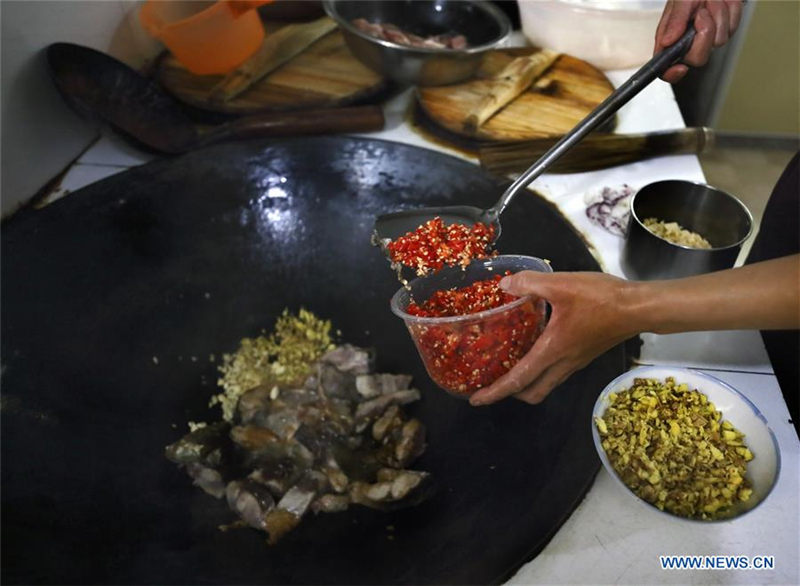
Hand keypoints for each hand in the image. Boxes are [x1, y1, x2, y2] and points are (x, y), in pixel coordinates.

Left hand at [469, 271, 638, 406]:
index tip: (475, 400)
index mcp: (552, 350)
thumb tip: (504, 285)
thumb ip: (529, 283)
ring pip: (545, 384)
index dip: (495, 392)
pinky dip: (539, 370)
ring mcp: (575, 362)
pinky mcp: (583, 355)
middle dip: (509, 393)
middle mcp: (563, 363)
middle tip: (490, 382)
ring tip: (507, 367)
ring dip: (525, 383)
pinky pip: (556, 372)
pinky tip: (533, 349)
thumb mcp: (560, 284)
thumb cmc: (600, 298)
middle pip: (532, 392)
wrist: (637, 307)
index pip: (518, 380)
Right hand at [655, 0, 744, 82]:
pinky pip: (732, 29)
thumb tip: (666, 41)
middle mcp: (687, 42)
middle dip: (703, 35)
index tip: (679, 67)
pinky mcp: (725, 30)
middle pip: (697, 59)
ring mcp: (707, 38)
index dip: (670, 73)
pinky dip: (729, 11)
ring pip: (718, 42)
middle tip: (701, 14)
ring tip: (710, 1)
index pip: (665, 68)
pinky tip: (722, 2)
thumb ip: (674, 20)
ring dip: (718, 16)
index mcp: (669, 39)